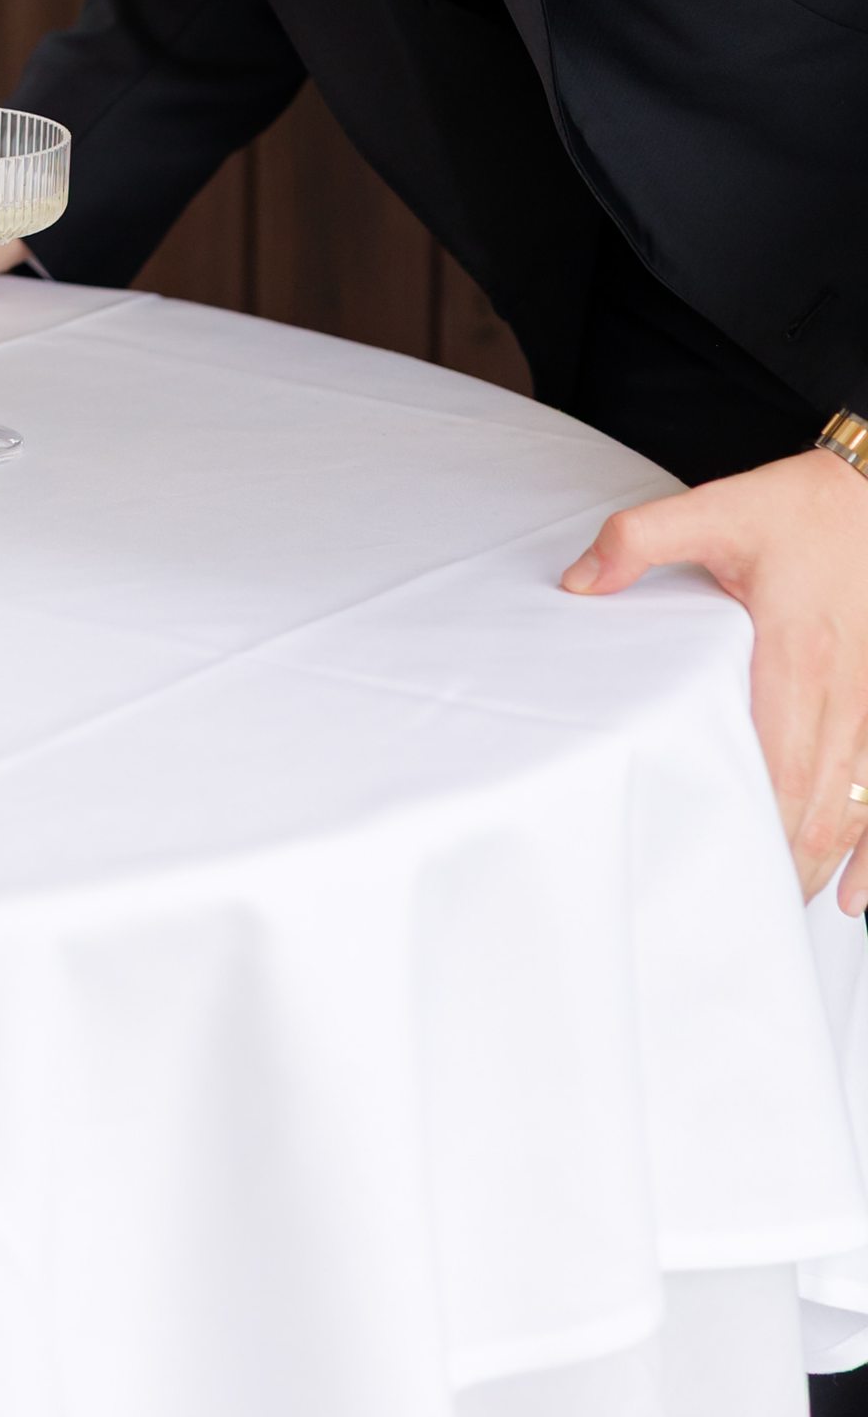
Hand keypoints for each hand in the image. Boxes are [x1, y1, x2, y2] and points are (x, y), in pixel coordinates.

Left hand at [563, 447, 867, 906]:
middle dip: (785, 862)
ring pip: (860, 805)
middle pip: (820, 801)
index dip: (760, 821)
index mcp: (797, 653)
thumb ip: (639, 541)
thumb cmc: (799, 505)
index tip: (726, 865)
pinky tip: (859, 894)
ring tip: (788, 909)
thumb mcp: (713, 508)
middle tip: (742, 911)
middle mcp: (847, 688)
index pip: (780, 760)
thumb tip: (578, 584)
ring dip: (829, 863)